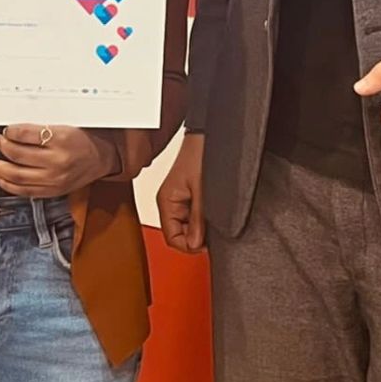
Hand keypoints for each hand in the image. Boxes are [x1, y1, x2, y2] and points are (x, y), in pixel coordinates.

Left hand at [0, 125, 119, 198]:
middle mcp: (57, 161)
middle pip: (17, 155)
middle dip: (0, 147)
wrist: (102, 159)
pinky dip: (5, 184)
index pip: (26, 134)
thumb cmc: (84, 140)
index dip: (10, 131)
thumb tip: (12, 131)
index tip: (5, 129)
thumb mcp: (65, 126)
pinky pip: (22, 190)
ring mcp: (53, 179)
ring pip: (15, 175)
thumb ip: (40, 129)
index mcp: (62, 139)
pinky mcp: (51, 191)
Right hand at [156, 133, 205, 253]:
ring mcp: (179, 199)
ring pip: (187, 226)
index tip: (206, 245)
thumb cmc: (201, 154)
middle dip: (196, 237)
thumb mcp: (203, 191)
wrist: (208, 135)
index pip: (171, 238)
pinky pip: (193, 216)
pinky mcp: (189, 195)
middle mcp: (169, 202)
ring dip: (201, 227)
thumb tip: (195, 244)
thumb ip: (198, 219)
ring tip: (214, 219)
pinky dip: (203, 218)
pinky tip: (213, 213)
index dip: (189, 246)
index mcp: (166, 201)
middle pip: (179, 234)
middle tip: (213, 232)